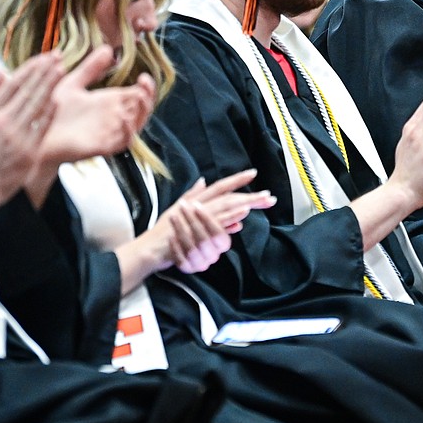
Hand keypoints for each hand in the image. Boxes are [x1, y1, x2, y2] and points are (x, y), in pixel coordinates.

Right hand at [0, 52, 63, 235]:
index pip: (13, 84)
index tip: (43, 56)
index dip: (30, 68)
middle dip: (44, 71)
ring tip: (61, 69)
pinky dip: (49, 112)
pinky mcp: (28, 151)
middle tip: (58, 55)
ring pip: (35, 105)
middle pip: (26, 91)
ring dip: (49, 85)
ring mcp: (16, 137)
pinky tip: (58, 98)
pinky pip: (41, 127)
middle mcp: (3, 122)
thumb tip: (2, 72)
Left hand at [38, 46, 155, 164]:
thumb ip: (91, 68)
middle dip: (148, 96)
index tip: (144, 76)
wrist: (35, 131)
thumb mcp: (73, 83)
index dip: (145, 87)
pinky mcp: (100, 146)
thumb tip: (108, 49)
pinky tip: (125, 118)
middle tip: (145, 83)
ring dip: (141, 112)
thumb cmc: (51, 110)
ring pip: (135, 126)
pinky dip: (127, 132)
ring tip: (140, 97)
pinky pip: (121, 142)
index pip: (136, 94)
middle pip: (140, 109)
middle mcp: (111, 117)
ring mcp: (107, 132)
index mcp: (108, 102)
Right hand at [115, 171, 274, 288]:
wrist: (152, 248)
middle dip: (250, 195)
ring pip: (226, 206)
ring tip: (262, 202)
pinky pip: (217, 223)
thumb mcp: (178, 208)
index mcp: (197, 199)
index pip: (220, 186)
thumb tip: (203, 181)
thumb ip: (192, 194)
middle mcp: (199, 205)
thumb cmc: (164, 232)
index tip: (253, 173)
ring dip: (245, 203)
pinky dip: (230, 218)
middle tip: (270, 196)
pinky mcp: (197, 230)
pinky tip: (243, 216)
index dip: (237, 179)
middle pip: (229, 196)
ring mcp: (198, 217)